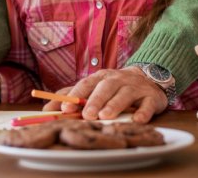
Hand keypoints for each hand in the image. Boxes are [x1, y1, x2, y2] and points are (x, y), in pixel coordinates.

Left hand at [51, 67, 167, 122]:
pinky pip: (148, 104)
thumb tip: (46, 108)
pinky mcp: (151, 97)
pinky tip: (137, 120)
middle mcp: (117, 80)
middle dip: (95, 100)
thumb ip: (71, 96)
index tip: (65, 107)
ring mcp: (135, 88)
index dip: (76, 95)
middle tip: (87, 115)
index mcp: (101, 77)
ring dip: (114, 105)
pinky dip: (143, 112)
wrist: (148, 78)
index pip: (86, 84)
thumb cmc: (114, 87)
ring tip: (105, 116)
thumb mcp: (93, 87)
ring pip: (124, 94)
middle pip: (105, 87)